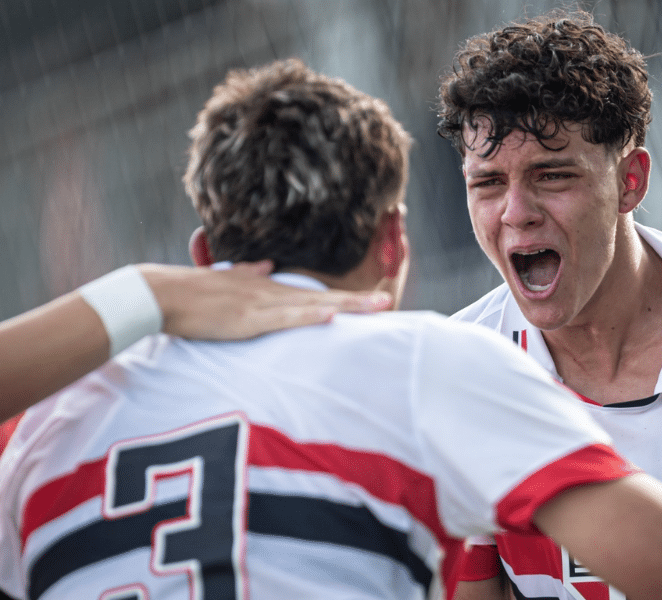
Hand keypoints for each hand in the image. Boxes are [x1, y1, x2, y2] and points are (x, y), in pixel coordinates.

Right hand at [138, 261, 391, 339]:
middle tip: (389, 302)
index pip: (316, 295)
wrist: (163, 293)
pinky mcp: (249, 319)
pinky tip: (330, 316)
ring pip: (314, 306)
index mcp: (269, 289)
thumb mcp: (228, 280)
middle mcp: (273, 294)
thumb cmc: (193, 294)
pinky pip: (285, 318)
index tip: (370, 300)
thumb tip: (267, 265)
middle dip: (358, 302)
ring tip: (377, 306)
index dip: (345, 297)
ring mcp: (263, 305)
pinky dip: (308, 317)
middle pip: (324, 298)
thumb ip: (250, 273)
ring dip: (347, 307)